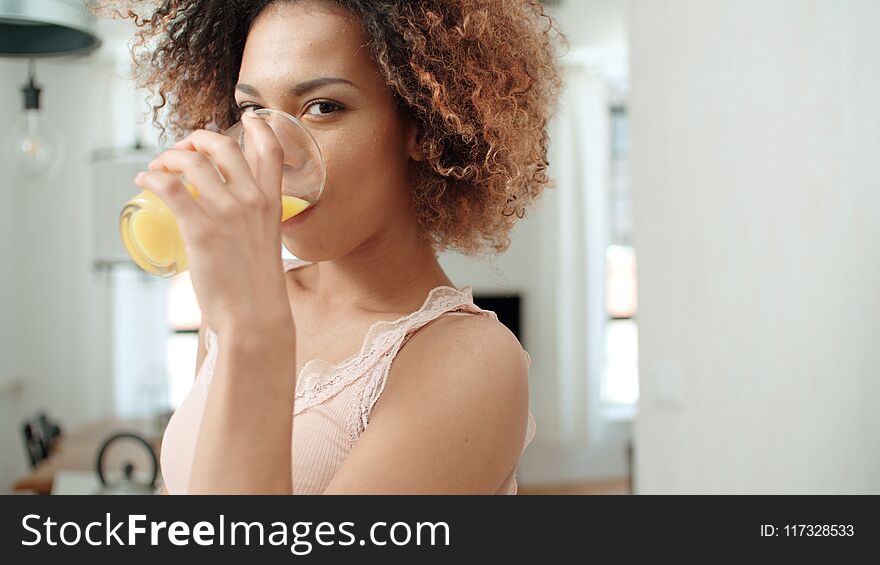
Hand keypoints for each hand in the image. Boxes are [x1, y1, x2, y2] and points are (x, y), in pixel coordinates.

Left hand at [134, 111, 292, 333]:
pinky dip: (152, 178)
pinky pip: (169, 188)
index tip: (248, 118)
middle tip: (182, 151)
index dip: (259, 128)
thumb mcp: (265, 246)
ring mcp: (227, 213)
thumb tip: (224, 225)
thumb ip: (252, 227)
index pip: (272, 152)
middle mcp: (252, 201)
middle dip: (197, 140)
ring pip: (192, 162)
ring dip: (168, 158)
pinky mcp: (200, 229)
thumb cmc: (257, 290)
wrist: (255, 316)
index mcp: (272, 205)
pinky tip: (144, 182)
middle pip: (223, 147)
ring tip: (157, 169)